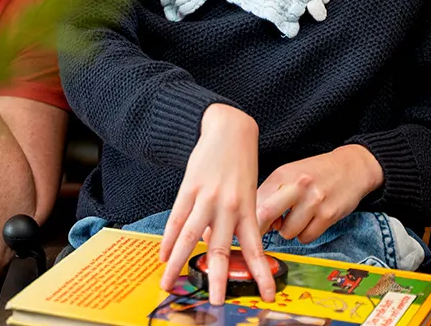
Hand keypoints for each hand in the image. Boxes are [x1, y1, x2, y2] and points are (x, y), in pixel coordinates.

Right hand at [160, 104, 271, 305]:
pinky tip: (162, 255)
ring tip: (168, 283)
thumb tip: (212, 244)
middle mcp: (229, 207)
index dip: (261, 274)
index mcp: (249, 209)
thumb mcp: (247, 192)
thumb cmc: (240, 164)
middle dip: (218, 279)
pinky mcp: (189, 188)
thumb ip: (235, 219)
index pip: (255, 249)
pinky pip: (177, 219)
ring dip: (178, 263)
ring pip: (191, 238)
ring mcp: (207, 198)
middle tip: (216, 302)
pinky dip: (169, 239)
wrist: (229, 128)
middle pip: (221, 249)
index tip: (268, 294)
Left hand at [253, 145, 383, 244]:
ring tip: (296, 218)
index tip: (245, 226)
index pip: (255, 200)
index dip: (247, 217)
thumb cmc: (315, 173)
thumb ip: (271, 194)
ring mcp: (314, 201)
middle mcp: (297, 186)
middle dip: (260, 229)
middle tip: (262, 233)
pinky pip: (306, 237)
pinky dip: (305, 234)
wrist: (351, 168)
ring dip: (288, 231)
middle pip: (265, 214)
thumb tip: (253, 219)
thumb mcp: (289, 175)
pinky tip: (309, 222)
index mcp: (282, 175)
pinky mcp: (328, 215)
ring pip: (287, 232)